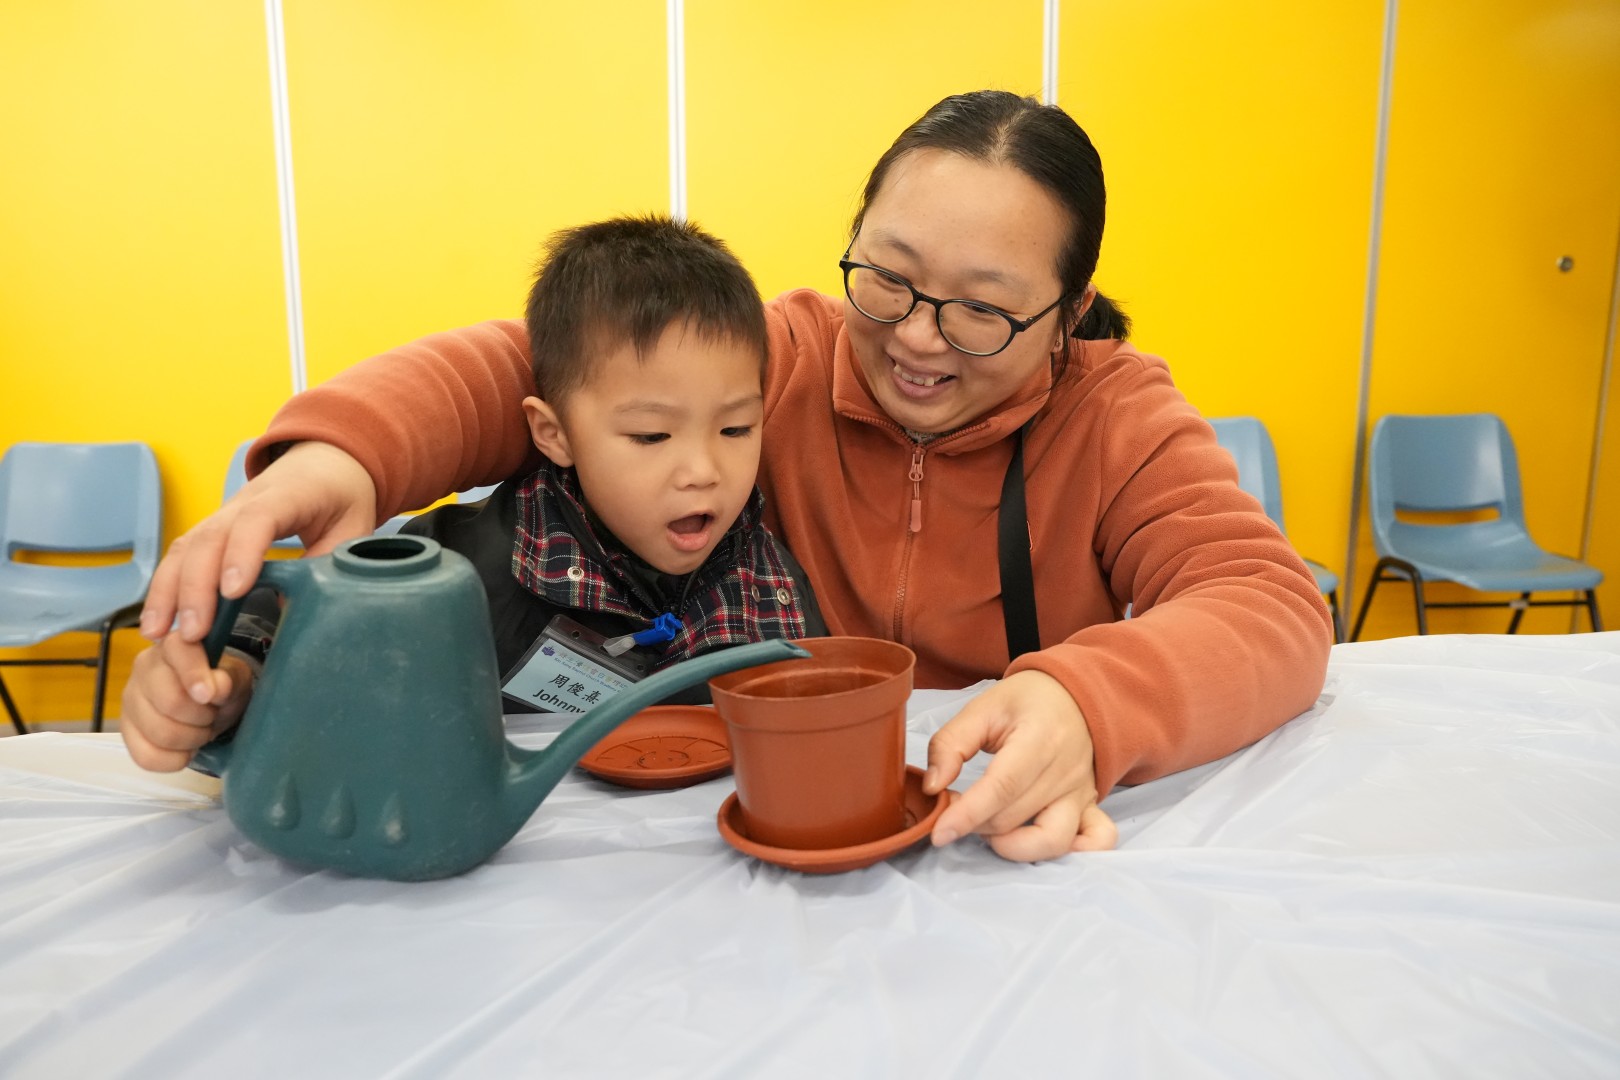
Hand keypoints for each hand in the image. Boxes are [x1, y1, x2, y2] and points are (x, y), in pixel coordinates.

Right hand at [120, 633, 254, 771]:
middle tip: (212, 716)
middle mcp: (144, 667)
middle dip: (202, 717)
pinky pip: (147, 757)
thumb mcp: (235, 677)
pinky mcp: (126, 731)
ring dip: (192, 739)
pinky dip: (175, 760)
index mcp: (174, 646)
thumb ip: (229, 678)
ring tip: (201, 730)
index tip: (210, 696)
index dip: (195, 676)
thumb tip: (216, 688)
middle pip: (170, 701)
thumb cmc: (220, 685)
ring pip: (160, 733)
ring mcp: (130, 700)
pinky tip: (186, 748)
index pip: (179, 653)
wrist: (208, 705)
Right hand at [139, 442, 376, 643]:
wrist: (325, 460)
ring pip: (186, 546)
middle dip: (196, 587)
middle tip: (194, 632)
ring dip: (168, 591)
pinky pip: (182, 554)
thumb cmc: (341, 495)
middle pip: (210, 538)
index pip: (257, 519)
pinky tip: (160, 618)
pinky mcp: (213, 528)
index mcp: (289, 494)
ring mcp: (223, 513)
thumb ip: (328, 565)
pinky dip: (167, 586)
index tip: (233, 591)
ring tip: (160, 633)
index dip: (242, 553)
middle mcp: (246, 501)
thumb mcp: (352, 528)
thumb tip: (295, 612)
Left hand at [923, 670, 1117, 860]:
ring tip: (988, 827)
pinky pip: (1097, 840)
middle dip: (975, 823)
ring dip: (1011, 844)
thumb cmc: (1027, 701)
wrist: (1075, 695)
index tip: (939, 832)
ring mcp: (1083, 792)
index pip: (1003, 787)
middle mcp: (1065, 771)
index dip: (968, 815)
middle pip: (1015, 817)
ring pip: (1050, 840)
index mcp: (1038, 739)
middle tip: (955, 809)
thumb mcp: (982, 708)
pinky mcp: (1091, 806)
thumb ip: (950, 744)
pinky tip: (1036, 845)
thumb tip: (933, 787)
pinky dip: (1072, 853)